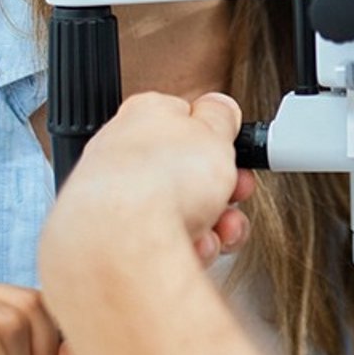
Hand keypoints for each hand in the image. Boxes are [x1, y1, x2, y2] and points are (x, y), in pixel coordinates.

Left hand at [41, 91, 254, 277]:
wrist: (123, 238)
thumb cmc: (160, 177)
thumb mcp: (214, 129)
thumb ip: (220, 114)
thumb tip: (221, 107)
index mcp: (145, 114)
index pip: (187, 120)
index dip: (219, 140)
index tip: (236, 153)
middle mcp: (124, 153)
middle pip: (188, 172)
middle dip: (221, 190)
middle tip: (233, 193)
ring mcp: (118, 198)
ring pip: (181, 211)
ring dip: (212, 223)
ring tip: (218, 229)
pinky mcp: (118, 237)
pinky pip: (166, 240)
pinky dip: (186, 246)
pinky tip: (193, 246)